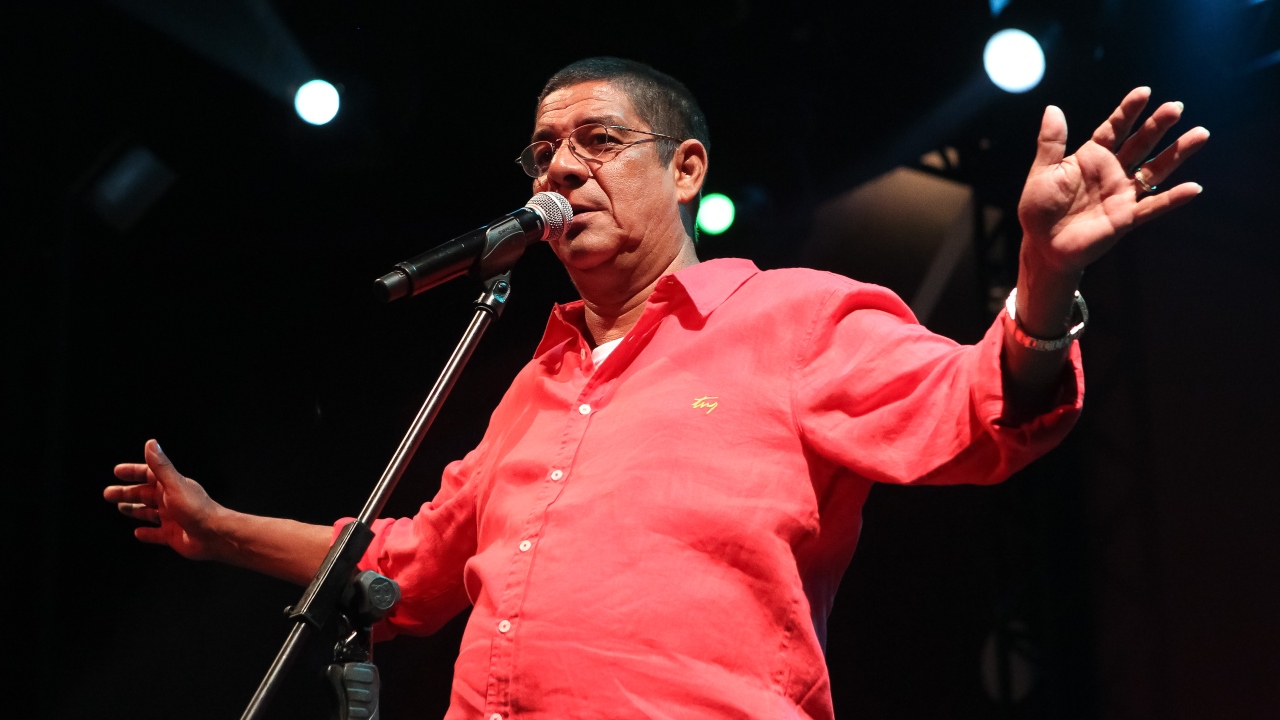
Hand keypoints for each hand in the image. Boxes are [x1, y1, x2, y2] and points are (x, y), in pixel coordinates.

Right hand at [105, 439, 225, 560]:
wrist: (214, 535)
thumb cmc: (196, 508)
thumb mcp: (174, 485)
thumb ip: (161, 466)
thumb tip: (151, 443)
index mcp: (170, 486)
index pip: (148, 475)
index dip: (133, 472)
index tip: (117, 471)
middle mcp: (170, 500)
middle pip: (144, 494)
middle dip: (126, 493)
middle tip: (108, 493)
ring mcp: (171, 518)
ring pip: (148, 513)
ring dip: (134, 510)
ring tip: (120, 508)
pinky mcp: (172, 535)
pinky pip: (156, 534)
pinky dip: (146, 534)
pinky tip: (138, 533)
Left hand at [1017, 87, 1209, 275]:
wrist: (1042, 246)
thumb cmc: (1039, 209)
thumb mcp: (1043, 172)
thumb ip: (1051, 142)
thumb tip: (1053, 108)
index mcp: (1092, 157)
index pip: (1114, 128)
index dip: (1128, 111)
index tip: (1144, 92)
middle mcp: (1112, 172)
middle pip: (1140, 144)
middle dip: (1158, 125)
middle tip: (1176, 107)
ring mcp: (1122, 194)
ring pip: (1155, 170)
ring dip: (1177, 153)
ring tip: (1200, 134)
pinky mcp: (1126, 218)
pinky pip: (1153, 206)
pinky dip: (1173, 198)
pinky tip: (1193, 188)